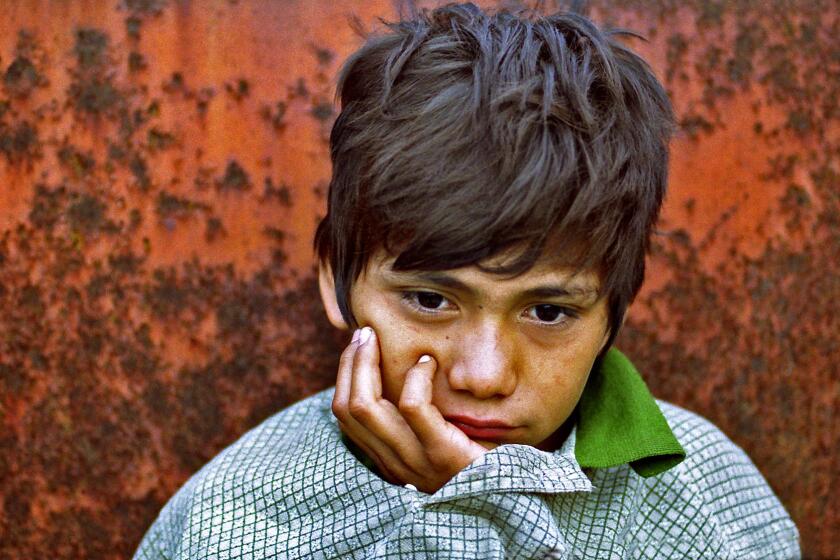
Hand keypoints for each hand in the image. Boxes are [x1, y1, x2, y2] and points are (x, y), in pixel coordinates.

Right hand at [331, 326, 487, 493]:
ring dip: (367, 363)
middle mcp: (394, 464)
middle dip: (351, 364)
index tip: (357, 347)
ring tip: (378, 338)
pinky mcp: (442, 454)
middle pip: (349, 408)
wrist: (515, 496)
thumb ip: (419, 421)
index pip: (345, 416)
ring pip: (368, 406)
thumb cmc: (480, 462)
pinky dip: (416, 378)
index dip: (345, 376)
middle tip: (364, 333)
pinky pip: (413, 407)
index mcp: (389, 459)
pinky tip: (429, 363)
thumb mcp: (440, 442)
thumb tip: (403, 374)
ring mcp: (415, 462)